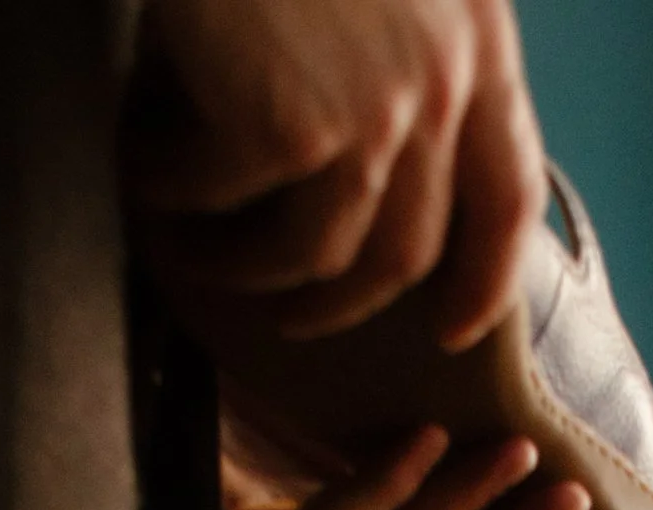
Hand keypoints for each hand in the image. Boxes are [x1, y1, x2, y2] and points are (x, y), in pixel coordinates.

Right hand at [130, 0, 544, 345]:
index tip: (451, 327)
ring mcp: (372, 111)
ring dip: (249, 269)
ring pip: (316, 255)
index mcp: (479, 39)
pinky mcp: (291, 126)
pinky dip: (177, 200)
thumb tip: (377, 153)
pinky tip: (144, 175)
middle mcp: (442, 83)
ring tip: (198, 249)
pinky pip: (227, 205)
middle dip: (340, 303)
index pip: (508, 193)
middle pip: (407, 250)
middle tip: (288, 316)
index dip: (484, 276)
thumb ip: (407, 44)